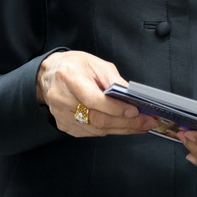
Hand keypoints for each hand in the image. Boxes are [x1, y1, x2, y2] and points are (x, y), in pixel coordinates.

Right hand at [35, 50, 155, 138]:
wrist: (50, 75)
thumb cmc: (74, 66)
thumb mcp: (96, 64)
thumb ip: (114, 80)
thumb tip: (132, 97)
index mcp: (69, 77)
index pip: (93, 99)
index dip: (115, 108)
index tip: (135, 111)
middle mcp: (62, 99)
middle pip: (97, 118)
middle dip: (125, 122)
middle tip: (146, 122)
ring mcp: (61, 115)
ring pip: (96, 129)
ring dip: (121, 129)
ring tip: (140, 126)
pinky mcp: (64, 126)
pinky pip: (91, 133)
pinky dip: (109, 130)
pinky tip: (123, 127)